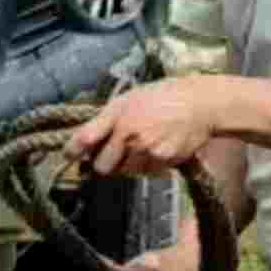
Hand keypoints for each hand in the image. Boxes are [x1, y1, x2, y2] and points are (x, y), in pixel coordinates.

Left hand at [66, 76, 222, 178]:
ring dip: (128, 164)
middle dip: (104, 161)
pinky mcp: (163, 160)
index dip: (72, 151)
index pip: (83, 140)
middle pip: (101, 167)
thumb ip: (101, 122)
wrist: (201, 103)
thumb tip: (78, 145)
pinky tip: (157, 148)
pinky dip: (147, 165)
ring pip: (124, 172)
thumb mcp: (126, 100)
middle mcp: (129, 136)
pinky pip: (145, 172)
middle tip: (115, 150)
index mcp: (117, 116)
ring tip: (142, 145)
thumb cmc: (160, 98)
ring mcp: (147, 150)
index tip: (69, 155)